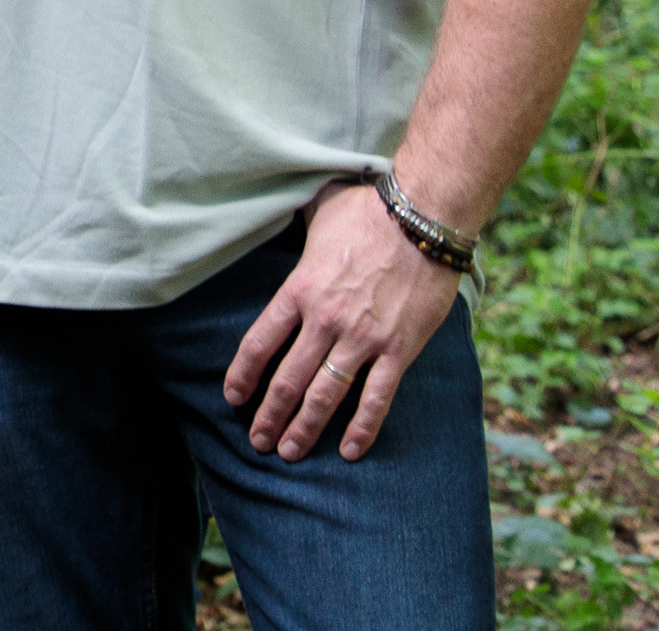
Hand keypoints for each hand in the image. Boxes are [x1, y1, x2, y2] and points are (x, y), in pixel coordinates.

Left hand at [221, 181, 464, 460]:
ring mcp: (363, 338)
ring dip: (305, 427)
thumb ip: (296, 224)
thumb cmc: (368, 211)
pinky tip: (350, 451)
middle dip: (270, 414)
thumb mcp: (316, 214)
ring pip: (326, 394)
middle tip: (258, 441)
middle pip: (288, 378)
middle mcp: (326, 320)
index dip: (243, 374)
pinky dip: (363, 427)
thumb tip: (277, 206)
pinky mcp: (400, 349)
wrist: (425, 219)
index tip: (233, 398)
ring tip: (289, 452)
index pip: (259, 341)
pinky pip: (378, 397)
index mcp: (299, 290)